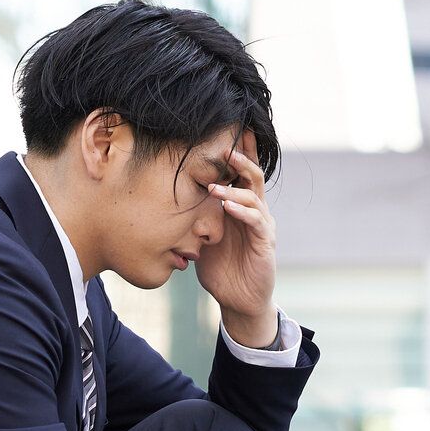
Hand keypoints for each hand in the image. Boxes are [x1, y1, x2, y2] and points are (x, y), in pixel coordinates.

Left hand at [201, 130, 278, 345]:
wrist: (239, 300)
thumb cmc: (220, 269)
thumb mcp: (201, 237)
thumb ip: (193, 217)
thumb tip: (163, 198)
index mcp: (239, 207)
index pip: (239, 173)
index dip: (236, 152)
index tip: (226, 130)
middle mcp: (254, 211)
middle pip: (252, 175)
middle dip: (241, 158)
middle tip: (226, 145)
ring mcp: (262, 225)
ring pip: (254, 195)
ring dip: (234, 186)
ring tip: (215, 184)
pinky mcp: (265, 242)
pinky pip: (256, 220)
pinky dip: (241, 211)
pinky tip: (227, 205)